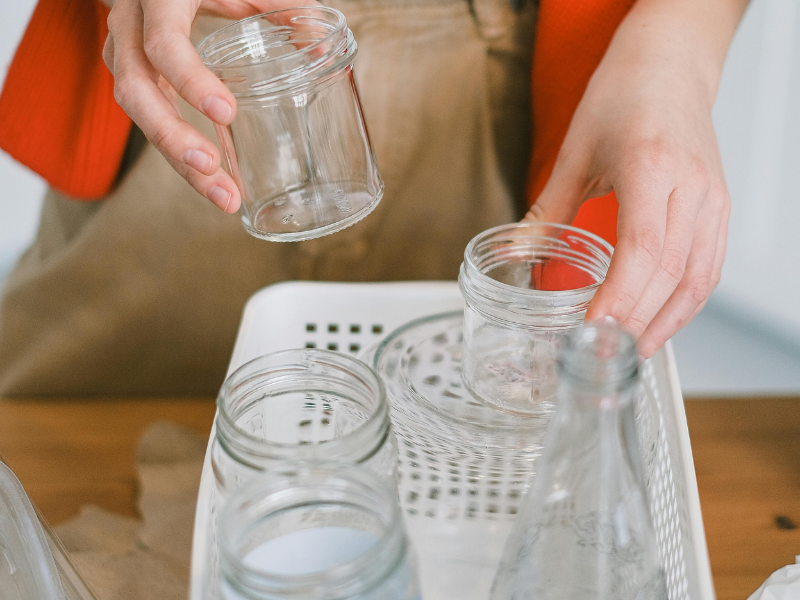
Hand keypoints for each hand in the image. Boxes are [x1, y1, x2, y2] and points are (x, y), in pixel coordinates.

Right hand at [103, 0, 314, 211]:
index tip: (226, 114)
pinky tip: (211, 179)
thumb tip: (322, 44)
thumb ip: (281, 4)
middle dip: (172, 138)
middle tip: (212, 169)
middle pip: (136, 91)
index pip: (164, 44)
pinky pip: (147, 117)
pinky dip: (177, 152)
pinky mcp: (130, 73)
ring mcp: (122, 51)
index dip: (190, 80)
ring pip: (136, 113)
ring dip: (177, 159)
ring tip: (221, 194)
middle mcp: (129, 27)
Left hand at [524, 0, 747, 356]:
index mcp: (652, 168)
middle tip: (604, 358)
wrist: (669, 65)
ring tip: (629, 352)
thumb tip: (518, 252)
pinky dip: (683, 303)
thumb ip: (548, 210)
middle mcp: (692, 187)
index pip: (644, 249)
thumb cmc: (624, 96)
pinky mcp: (718, 207)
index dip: (620, 298)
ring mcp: (713, 199)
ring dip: (666, 324)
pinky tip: (657, 320)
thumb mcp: (575, 152)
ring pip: (698, 279)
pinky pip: (708, 268)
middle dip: (637, 323)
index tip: (593, 332)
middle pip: (672, 274)